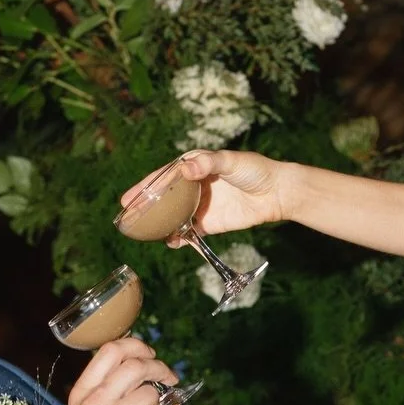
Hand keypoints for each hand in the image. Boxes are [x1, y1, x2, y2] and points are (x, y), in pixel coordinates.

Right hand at [56, 337, 174, 404]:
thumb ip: (104, 391)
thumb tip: (137, 365)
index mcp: (80, 394)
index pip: (109, 351)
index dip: (136, 345)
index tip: (150, 353)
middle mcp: (94, 403)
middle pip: (135, 365)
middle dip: (159, 368)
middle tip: (168, 377)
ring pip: (150, 394)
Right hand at [121, 148, 286, 243]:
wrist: (276, 193)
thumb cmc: (254, 170)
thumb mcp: (231, 161)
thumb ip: (208, 164)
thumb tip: (185, 168)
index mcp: (193, 167)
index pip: (163, 177)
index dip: (144, 187)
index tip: (128, 198)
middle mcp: (192, 187)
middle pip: (163, 199)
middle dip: (144, 208)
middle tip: (127, 219)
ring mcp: (199, 206)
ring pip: (172, 217)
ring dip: (159, 226)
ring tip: (146, 234)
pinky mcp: (209, 223)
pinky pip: (189, 232)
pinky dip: (179, 238)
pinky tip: (172, 243)